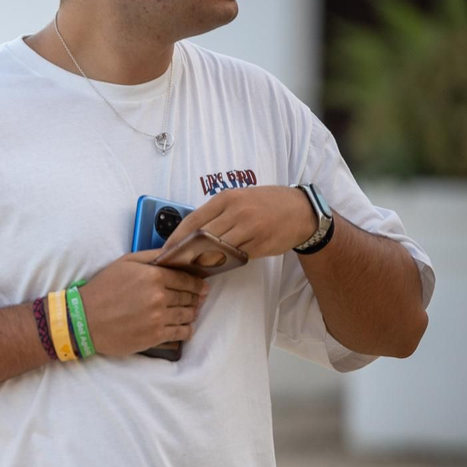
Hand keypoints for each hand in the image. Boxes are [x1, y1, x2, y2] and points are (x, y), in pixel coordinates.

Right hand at [80, 249, 209, 355]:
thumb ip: (151, 256)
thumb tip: (174, 253)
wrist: (83, 319)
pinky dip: (186, 329)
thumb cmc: (103, 289)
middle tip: (197, 298)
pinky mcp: (155, 336)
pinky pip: (182, 333)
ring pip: (188, 314)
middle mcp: (159, 297)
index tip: (202, 286)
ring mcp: (158, 318)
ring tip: (190, 311)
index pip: (187, 279)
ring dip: (192, 312)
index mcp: (154, 276)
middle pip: (190, 297)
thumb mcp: (124, 263)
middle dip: (196, 297)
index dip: (197, 283)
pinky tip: (184, 326)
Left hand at [163, 186, 316, 259]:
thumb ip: (217, 213)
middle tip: (173, 263)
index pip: (194, 220)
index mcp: (226, 198)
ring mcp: (249, 229)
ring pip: (218, 249)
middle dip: (185, 252)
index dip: (177, 238)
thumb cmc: (265, 203)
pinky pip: (235, 257)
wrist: (301, 210)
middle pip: (202, 237)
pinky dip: (223, 263)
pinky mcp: (260, 245)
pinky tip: (214, 267)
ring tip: (190, 268)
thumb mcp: (239, 198)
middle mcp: (237, 212)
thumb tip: (191, 234)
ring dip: (203, 261)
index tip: (165, 250)